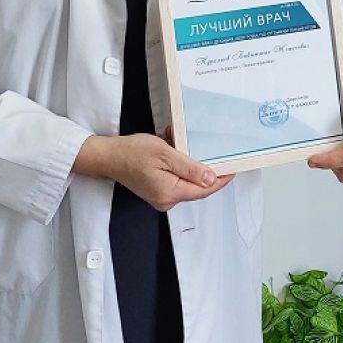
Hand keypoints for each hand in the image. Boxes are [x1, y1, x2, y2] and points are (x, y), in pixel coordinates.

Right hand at [73, 133, 231, 210]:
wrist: (108, 156)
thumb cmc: (133, 152)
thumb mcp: (165, 154)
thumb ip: (190, 168)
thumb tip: (211, 179)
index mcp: (170, 193)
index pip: (204, 190)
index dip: (221, 179)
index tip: (234, 169)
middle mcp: (166, 200)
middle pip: (196, 187)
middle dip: (203, 167)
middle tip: (210, 149)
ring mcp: (160, 197)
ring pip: (186, 182)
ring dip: (189, 163)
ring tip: (180, 143)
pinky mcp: (156, 191)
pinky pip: (175, 179)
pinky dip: (178, 165)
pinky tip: (172, 148)